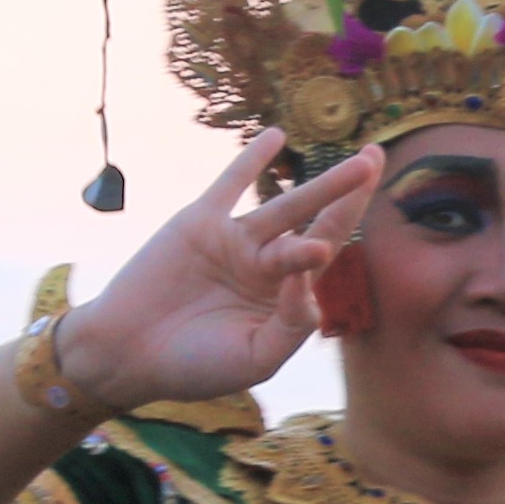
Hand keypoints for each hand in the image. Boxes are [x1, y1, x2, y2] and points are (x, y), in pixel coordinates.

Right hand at [67, 130, 378, 408]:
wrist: (127, 355)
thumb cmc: (193, 366)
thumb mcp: (256, 357)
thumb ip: (293, 324)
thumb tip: (315, 272)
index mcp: (283, 297)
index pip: (326, 260)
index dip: (333, 246)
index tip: (316, 251)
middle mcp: (266, 264)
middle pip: (319, 220)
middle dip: (351, 194)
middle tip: (377, 159)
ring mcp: (236, 241)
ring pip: (286, 203)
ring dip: (324, 182)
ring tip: (361, 157)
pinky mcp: (200, 223)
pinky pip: (230, 184)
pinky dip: (251, 160)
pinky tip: (276, 136)